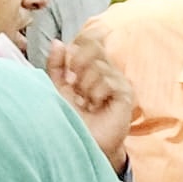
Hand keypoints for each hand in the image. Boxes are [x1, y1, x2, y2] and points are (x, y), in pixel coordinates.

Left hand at [46, 31, 132, 173]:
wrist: (82, 140)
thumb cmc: (71, 117)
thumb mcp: (57, 88)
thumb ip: (56, 66)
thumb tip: (57, 42)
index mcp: (91, 66)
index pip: (90, 41)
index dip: (81, 43)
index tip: (70, 60)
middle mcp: (107, 70)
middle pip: (94, 48)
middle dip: (78, 65)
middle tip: (76, 87)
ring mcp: (118, 82)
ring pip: (99, 67)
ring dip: (85, 86)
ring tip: (87, 102)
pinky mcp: (126, 94)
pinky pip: (108, 81)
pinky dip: (97, 93)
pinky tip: (96, 106)